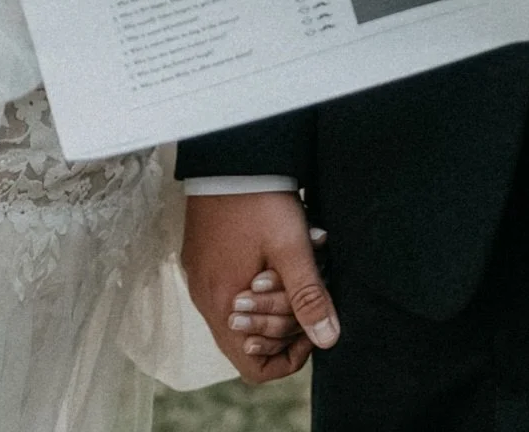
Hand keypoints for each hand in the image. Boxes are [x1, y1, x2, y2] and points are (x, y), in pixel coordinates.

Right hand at [183, 191, 339, 382]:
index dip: (288, 359)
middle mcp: (206, 300)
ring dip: (273, 299)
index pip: (254, 369)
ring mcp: (201, 280)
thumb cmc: (259, 201)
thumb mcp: (291, 247)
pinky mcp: (201, 260)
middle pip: (248, 343)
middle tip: (308, 290)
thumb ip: (308, 296)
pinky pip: (229, 289)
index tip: (310, 326)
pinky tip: (275, 253)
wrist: (226, 158)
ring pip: (241, 315)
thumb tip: (328, 339)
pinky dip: (255, 283)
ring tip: (296, 266)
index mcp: (224, 306)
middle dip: (284, 323)